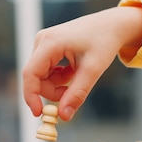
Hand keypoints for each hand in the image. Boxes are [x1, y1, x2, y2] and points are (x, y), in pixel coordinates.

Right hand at [22, 6, 141, 120]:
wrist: (111, 25)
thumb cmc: (104, 42)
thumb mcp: (92, 70)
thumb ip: (77, 93)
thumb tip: (64, 116)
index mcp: (50, 42)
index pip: (30, 73)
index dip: (31, 95)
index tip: (39, 113)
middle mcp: (42, 41)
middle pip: (36, 77)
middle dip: (51, 91)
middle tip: (71, 96)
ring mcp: (43, 44)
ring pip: (41, 77)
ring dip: (57, 85)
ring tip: (77, 76)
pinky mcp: (47, 48)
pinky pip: (46, 72)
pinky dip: (59, 78)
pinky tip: (73, 70)